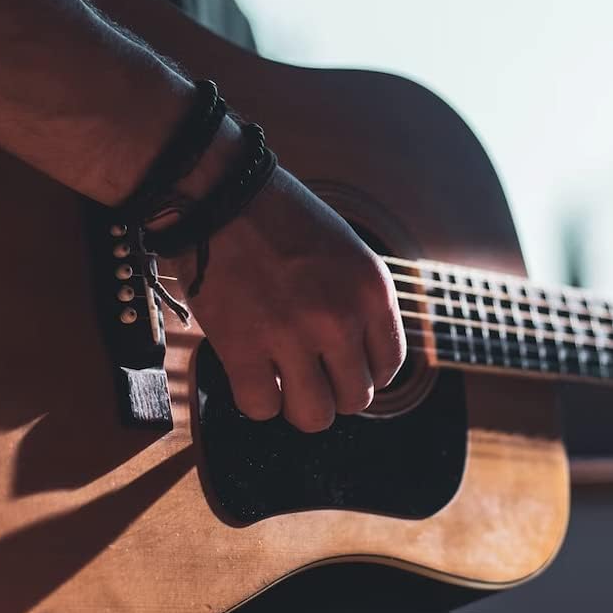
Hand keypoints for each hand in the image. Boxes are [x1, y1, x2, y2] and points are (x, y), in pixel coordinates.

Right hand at [170, 166, 406, 430]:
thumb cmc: (283, 221)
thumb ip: (361, 305)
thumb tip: (363, 361)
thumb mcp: (347, 254)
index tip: (344, 365)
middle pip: (355, 399)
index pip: (389, 366)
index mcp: (372, 291)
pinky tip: (252, 373)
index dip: (366, 373)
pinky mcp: (242, 347)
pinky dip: (256, 399)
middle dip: (334, 391)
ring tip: (285, 380)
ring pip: (314, 416)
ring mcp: (292, 336)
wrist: (222, 195)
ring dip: (299, 405)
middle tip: (311, 372)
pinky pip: (261, 407)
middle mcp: (340, 318)